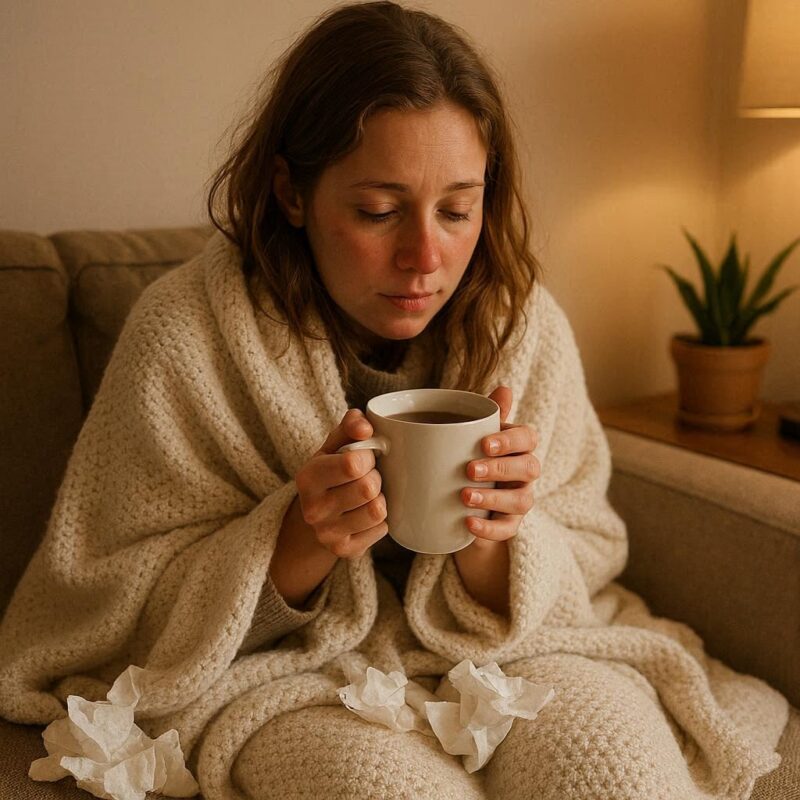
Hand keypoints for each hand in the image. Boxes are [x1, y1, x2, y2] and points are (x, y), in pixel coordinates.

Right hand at [294, 409, 388, 558]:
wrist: (316, 516)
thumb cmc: (332, 472)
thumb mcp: (334, 445)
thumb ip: (350, 425)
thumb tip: (365, 428)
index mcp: (308, 477)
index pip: (354, 464)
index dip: (367, 457)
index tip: (362, 458)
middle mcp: (313, 509)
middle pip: (368, 488)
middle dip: (375, 478)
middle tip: (366, 478)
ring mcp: (327, 534)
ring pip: (377, 510)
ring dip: (379, 499)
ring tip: (366, 497)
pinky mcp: (344, 551)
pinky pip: (381, 530)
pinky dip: (380, 521)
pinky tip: (365, 515)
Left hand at [460, 385, 539, 547]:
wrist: (465, 504)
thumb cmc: (474, 461)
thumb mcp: (476, 438)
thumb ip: (488, 416)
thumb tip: (504, 388)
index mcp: (518, 447)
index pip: (528, 438)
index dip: (510, 440)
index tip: (484, 444)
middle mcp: (525, 473)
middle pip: (528, 468)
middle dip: (500, 468)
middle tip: (469, 469)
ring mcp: (520, 500)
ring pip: (521, 500)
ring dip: (493, 498)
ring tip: (464, 497)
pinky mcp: (510, 526)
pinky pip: (507, 530)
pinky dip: (488, 529)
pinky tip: (468, 524)